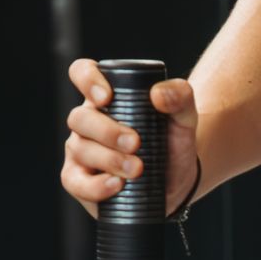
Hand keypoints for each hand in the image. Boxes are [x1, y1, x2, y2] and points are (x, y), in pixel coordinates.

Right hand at [59, 59, 200, 220]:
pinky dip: (95, 186)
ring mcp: (81, 151)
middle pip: (80, 118)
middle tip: (136, 143)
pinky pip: (75, 183)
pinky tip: (117, 185)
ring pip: (81, 149)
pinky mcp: (81, 181)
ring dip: (109, 159)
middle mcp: (88, 122)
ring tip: (138, 169)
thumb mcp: (184, 117)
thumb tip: (159, 94)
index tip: (107, 97)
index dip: (87, 79)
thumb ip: (180, 97)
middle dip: (107, 131)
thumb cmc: (173, 141)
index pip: (82, 73)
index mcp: (104, 97)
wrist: (179, 179)